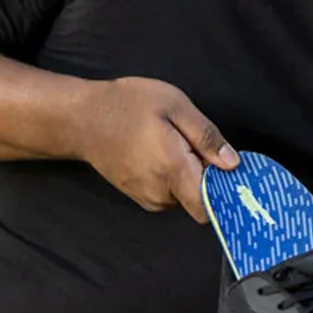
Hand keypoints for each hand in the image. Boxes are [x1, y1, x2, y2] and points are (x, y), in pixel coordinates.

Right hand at [71, 75, 236, 222]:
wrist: (80, 118)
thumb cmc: (128, 106)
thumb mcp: (175, 106)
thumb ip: (206, 137)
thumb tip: (232, 163)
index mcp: (173, 171)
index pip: (208, 207)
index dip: (224, 192)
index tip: (230, 172)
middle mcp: (159, 193)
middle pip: (199, 200)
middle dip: (206, 177)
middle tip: (195, 144)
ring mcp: (145, 197)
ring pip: (183, 196)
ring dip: (188, 176)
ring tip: (174, 144)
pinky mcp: (136, 194)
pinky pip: (167, 193)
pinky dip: (172, 177)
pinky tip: (161, 152)